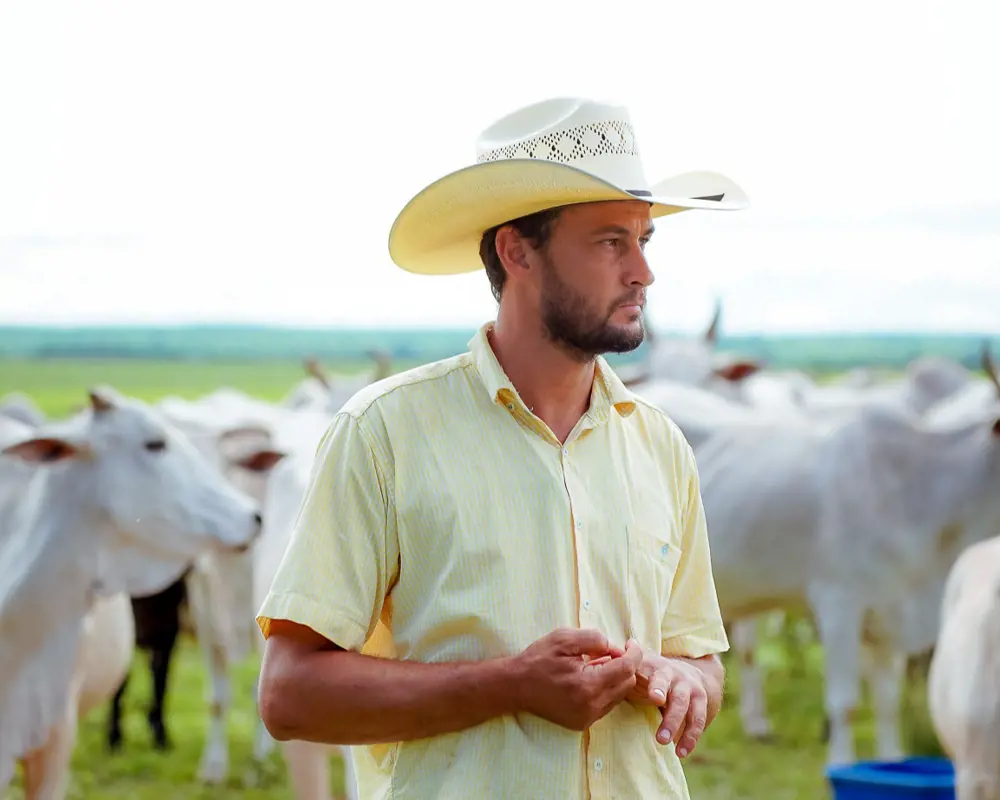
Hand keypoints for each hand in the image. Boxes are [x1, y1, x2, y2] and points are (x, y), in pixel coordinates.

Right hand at [512, 628, 641, 731]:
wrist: (515, 686)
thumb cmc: (538, 659)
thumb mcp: (564, 638)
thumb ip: (594, 638)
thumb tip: (614, 647)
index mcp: (587, 684)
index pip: (626, 669)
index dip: (633, 653)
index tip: (631, 643)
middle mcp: (590, 706)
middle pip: (627, 683)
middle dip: (624, 664)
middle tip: (608, 652)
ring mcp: (586, 718)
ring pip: (619, 695)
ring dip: (615, 678)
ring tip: (596, 664)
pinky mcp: (582, 723)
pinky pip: (607, 705)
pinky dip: (605, 689)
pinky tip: (589, 678)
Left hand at [628, 648, 710, 757]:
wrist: (684, 669)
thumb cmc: (649, 673)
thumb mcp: (638, 666)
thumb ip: (622, 666)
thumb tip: (604, 656)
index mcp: (658, 668)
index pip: (659, 677)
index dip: (657, 687)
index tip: (654, 698)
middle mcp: (677, 677)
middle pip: (678, 697)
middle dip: (671, 717)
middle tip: (660, 737)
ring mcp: (691, 689)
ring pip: (690, 710)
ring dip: (681, 729)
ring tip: (669, 747)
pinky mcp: (701, 702)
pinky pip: (699, 721)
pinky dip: (691, 737)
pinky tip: (682, 752)